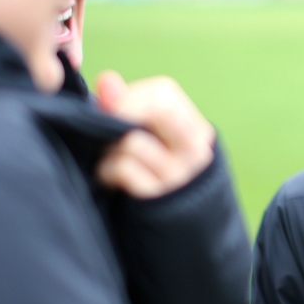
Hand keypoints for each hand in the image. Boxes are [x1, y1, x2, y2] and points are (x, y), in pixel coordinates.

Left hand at [95, 71, 214, 198]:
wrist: (175, 224)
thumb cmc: (154, 169)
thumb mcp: (150, 136)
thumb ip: (128, 104)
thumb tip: (107, 79)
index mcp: (196, 130)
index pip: (164, 94)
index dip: (131, 97)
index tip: (115, 111)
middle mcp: (195, 150)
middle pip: (160, 108)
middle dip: (123, 114)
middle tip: (110, 130)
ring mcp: (179, 174)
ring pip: (132, 140)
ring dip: (109, 147)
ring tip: (112, 156)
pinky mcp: (158, 197)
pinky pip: (121, 168)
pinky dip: (107, 170)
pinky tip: (112, 177)